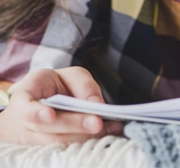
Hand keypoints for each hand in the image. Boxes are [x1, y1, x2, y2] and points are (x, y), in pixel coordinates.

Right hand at [0, 67, 122, 144]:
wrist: (40, 104)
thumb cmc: (56, 86)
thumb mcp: (70, 76)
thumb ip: (83, 86)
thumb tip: (96, 104)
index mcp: (24, 96)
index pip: (24, 106)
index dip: (35, 112)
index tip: (50, 115)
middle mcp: (22, 122)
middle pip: (49, 127)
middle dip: (75, 124)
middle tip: (97, 122)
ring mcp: (30, 141)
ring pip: (59, 142)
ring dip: (85, 136)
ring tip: (110, 128)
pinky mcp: (44, 152)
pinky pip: (66, 150)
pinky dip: (87, 142)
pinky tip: (105, 135)